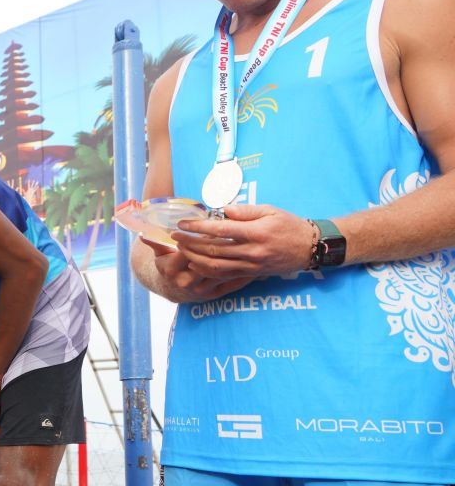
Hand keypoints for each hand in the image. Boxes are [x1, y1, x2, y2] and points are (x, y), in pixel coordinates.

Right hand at [142, 237, 252, 302]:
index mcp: (172, 268)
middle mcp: (186, 282)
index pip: (189, 250)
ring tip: (249, 245)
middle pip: (208, 260)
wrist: (171, 288)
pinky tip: (254, 262)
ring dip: (236, 258)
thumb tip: (143, 234)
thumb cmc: (167, 263)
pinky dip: (243, 273)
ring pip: (221, 271)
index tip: (213, 226)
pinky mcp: (213, 296)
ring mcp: (201, 291)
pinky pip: (231, 283)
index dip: (202, 238)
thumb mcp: (159, 251)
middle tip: (235, 232)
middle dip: (222, 246)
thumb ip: (155, 241)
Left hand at [173, 204, 316, 279]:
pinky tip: (195, 265)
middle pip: (213, 249)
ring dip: (194, 259)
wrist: (310, 248)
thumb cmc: (289, 225)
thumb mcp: (270, 210)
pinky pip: (224, 275)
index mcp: (256, 232)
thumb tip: (223, 209)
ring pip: (215, 266)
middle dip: (190, 244)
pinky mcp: (250, 273)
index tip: (182, 223)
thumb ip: (246, 210)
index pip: (220, 230)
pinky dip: (207, 271)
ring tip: (181, 250)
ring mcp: (251, 265)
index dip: (198, 227)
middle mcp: (252, 251)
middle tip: (174, 236)